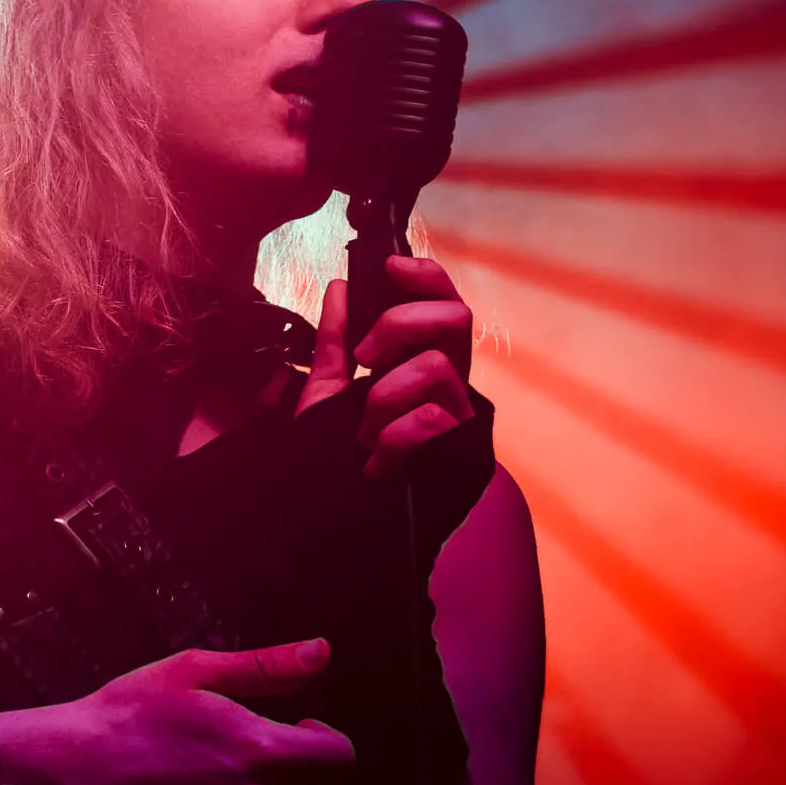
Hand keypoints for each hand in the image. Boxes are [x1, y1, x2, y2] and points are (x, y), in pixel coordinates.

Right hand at [48, 639, 354, 784]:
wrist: (79, 763)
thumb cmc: (134, 710)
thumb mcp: (199, 669)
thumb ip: (267, 666)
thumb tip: (320, 652)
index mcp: (256, 748)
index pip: (338, 757)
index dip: (328, 736)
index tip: (303, 721)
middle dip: (299, 759)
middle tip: (262, 734)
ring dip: (268, 781)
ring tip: (226, 754)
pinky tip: (201, 775)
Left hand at [294, 256, 476, 479]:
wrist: (339, 517)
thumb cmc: (337, 454)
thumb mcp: (325, 390)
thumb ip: (334, 339)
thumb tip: (340, 287)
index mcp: (420, 356)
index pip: (443, 300)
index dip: (426, 275)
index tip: (389, 267)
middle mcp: (448, 377)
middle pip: (457, 317)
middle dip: (402, 323)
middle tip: (365, 358)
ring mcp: (457, 412)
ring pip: (435, 368)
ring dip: (384, 396)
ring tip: (363, 431)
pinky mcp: (460, 448)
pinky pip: (429, 420)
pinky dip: (391, 438)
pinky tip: (376, 460)